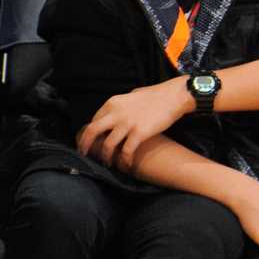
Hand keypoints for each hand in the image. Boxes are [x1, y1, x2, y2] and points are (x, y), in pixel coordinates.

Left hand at [77, 78, 191, 170]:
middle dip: (86, 145)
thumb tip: (118, 113)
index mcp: (112, 103)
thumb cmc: (156, 95)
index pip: (94, 120)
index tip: (91, 141)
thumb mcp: (132, 96)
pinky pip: (127, 150)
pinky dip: (124, 160)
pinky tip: (126, 164)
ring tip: (108, 163)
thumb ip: (122, 106)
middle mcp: (116, 113)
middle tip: (85, 154)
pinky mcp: (140, 133)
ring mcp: (127, 124)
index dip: (91, 133)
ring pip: (108, 144)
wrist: (174, 96)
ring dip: (106, 156)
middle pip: (92, 131)